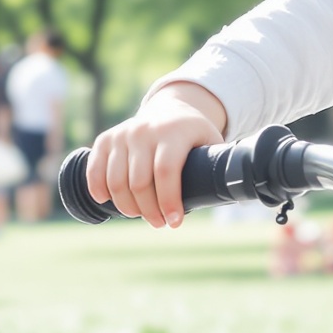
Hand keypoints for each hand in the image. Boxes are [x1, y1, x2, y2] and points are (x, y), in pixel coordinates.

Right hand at [86, 82, 228, 227]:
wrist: (170, 109)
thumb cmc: (194, 135)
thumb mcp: (212, 142)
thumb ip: (221, 165)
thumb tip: (237, 193)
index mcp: (173, 132)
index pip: (166, 172)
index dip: (169, 202)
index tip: (175, 222)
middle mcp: (144, 130)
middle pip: (139, 182)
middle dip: (149, 211)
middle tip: (160, 223)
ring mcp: (123, 133)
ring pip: (116, 181)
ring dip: (127, 207)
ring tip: (142, 215)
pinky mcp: (106, 139)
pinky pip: (95, 171)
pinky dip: (99, 190)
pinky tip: (109, 203)